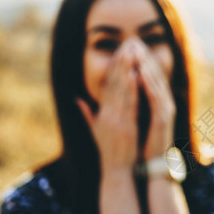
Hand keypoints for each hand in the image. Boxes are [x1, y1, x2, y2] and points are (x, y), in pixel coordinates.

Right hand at [77, 41, 138, 173]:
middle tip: (126, 43)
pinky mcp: (125, 126)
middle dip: (120, 61)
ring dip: (126, 69)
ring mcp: (116, 119)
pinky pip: (129, 104)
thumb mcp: (96, 130)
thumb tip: (78, 99)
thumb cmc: (110, 151)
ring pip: (120, 89)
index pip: (107, 85)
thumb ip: (88, 113)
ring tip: (131, 51)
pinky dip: (131, 88)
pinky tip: (135, 74)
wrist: (117, 170)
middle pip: (113, 83)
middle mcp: (107, 113)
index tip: (120, 51)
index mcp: (102, 112)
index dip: (114, 66)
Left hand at [132, 41, 175, 160]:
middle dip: (143, 56)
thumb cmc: (140, 144)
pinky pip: (156, 96)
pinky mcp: (164, 117)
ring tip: (136, 48)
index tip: (126, 45)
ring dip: (146, 64)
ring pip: (155, 81)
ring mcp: (165, 109)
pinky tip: (140, 70)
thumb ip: (121, 106)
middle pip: (153, 74)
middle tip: (133, 40)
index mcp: (153, 102)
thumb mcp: (129, 120)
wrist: (151, 165)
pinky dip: (149, 82)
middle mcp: (162, 102)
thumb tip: (108, 94)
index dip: (137, 60)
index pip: (146, 76)